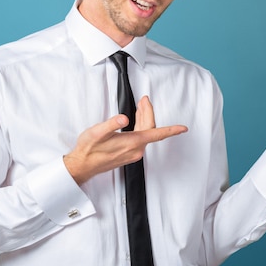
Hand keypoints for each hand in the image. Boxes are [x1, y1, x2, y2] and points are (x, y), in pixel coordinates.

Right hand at [64, 96, 187, 183]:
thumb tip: (123, 117)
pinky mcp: (128, 154)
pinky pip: (141, 139)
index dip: (171, 130)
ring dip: (144, 119)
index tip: (183, 128)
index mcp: (131, 143)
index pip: (156, 134)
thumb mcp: (97, 132)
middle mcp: (135, 150)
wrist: (82, 165)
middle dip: (149, 112)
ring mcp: (133, 153)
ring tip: (140, 106)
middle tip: (144, 100)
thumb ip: (111, 124)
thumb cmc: (88, 149)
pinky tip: (135, 120)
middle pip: (150, 129)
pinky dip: (141, 127)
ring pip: (146, 134)